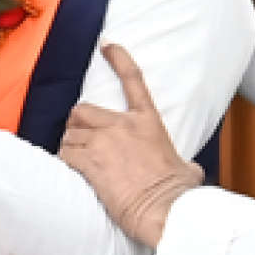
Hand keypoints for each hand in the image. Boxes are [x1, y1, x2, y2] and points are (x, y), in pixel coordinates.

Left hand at [59, 44, 203, 246]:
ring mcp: (105, 142)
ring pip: (71, 133)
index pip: (132, 79)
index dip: (118, 58)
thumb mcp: (188, 169)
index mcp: (148, 121)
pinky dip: (64, 160)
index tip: (107, 45)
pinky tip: (71, 170)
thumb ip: (184, 163)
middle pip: (83, 111)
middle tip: (80, 137)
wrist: (166, 208)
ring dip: (70, 144)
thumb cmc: (179, 192)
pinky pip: (65, 153)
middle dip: (77, 123)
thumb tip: (190, 171)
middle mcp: (123, 126)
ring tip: (77, 159)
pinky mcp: (90, 162)